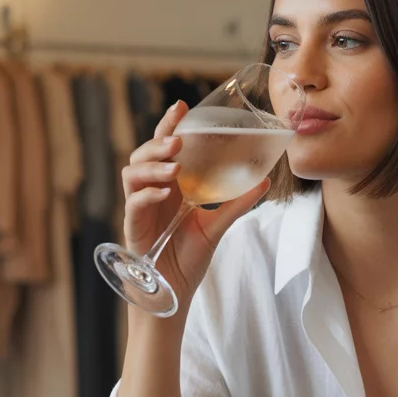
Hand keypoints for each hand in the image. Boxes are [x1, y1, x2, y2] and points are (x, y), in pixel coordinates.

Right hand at [121, 99, 270, 307]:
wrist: (174, 289)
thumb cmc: (189, 256)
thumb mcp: (217, 225)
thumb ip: (236, 203)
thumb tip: (265, 181)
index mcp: (169, 184)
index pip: (164, 146)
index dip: (169, 125)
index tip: (181, 106)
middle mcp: (151, 190)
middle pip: (144, 153)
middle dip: (158, 141)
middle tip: (178, 140)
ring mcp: (139, 207)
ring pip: (132, 172)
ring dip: (153, 166)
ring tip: (175, 168)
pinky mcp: (133, 226)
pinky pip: (134, 203)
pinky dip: (147, 194)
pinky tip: (165, 192)